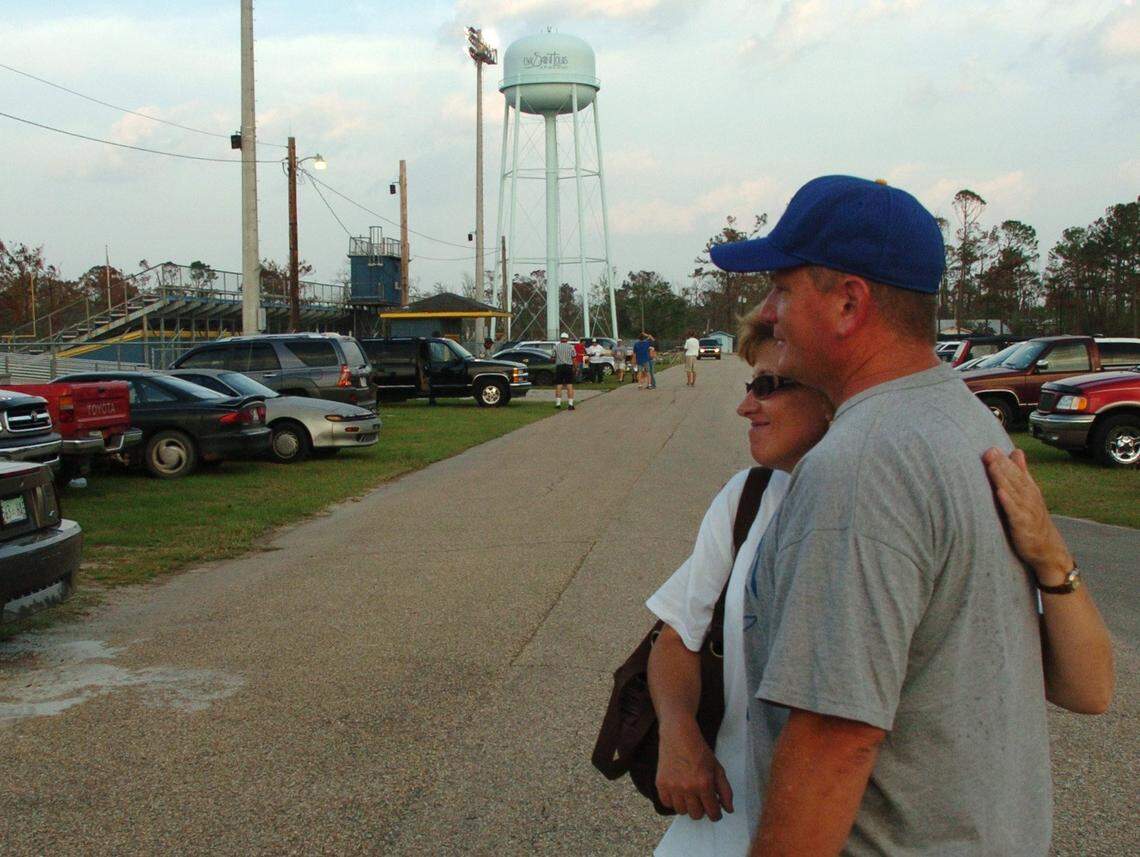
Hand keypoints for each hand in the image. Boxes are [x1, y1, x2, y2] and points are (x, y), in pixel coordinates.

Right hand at [656, 719, 733, 820]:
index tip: (715, 812)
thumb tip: (728, 810)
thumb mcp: (717, 768)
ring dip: (687, 806)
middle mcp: (688, 787)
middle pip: (696, 815)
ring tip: (689, 794)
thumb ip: (725, 791)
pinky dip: (673, 801)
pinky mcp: (661, 783)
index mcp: (704, 783)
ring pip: (681, 811)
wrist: (679, 735)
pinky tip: (678, 791)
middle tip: (702, 800)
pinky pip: (667, 803)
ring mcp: (673, 786)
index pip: (712, 812)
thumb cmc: (699, 751)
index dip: (716, 814)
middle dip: (702, 810)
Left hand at [982, 447, 1073, 585]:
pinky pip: (1015, 512)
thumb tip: (1017, 451)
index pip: (1016, 472)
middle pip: (1014, 478)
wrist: (1047, 549)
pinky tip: (1000, 493)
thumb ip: (1022, 473)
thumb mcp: (1029, 493)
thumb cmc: (1033, 519)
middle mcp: (1029, 497)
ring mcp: (1027, 511)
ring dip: (1003, 478)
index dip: (1004, 460)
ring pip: (1014, 492)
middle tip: (989, 452)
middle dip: (1002, 465)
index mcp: (1029, 489)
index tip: (991, 448)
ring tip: (992, 466)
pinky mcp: (1023, 526)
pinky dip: (1008, 502)